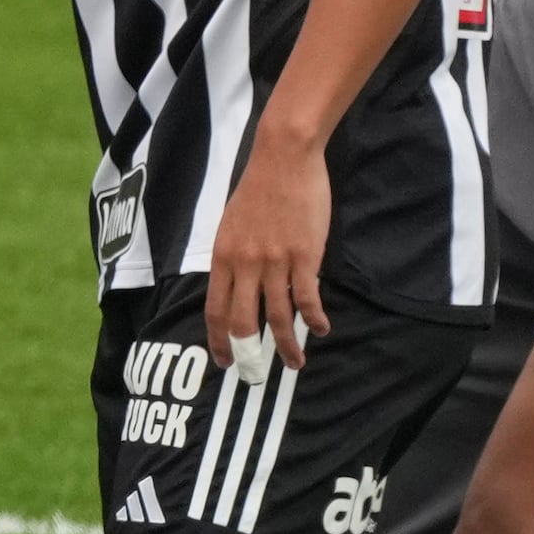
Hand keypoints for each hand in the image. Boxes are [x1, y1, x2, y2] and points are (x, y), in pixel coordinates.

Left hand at [201, 133, 332, 370]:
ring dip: (287, 345)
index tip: (224, 360)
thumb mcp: (230, 225)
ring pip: (277, 316)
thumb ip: (232, 257)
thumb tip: (236, 285)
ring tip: (296, 362)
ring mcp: (274, 261)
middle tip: (258, 373)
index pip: (213, 309)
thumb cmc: (258, 190)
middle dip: (250, 352)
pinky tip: (320, 329)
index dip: (218, 339)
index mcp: (222, 257)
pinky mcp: (304, 256)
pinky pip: (307, 298)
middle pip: (241, 320)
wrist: (283, 160)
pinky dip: (314, 318)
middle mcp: (244, 264)